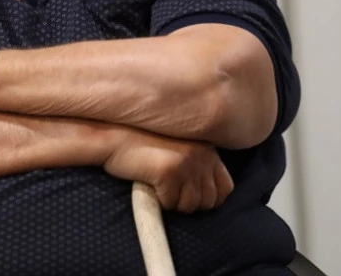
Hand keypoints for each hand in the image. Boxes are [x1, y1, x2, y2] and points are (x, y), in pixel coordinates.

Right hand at [103, 128, 233, 212]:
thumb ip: (196, 163)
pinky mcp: (171, 170)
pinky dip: (158, 199)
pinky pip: (170, 203)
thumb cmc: (141, 144)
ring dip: (172, 200)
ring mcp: (188, 160)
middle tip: (167, 187)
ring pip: (189, 205)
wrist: (114, 136)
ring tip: (156, 180)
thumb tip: (209, 196)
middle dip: (187, 201)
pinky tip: (148, 180)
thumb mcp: (177, 147)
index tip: (187, 193)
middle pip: (209, 201)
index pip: (225, 187)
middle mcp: (203, 152)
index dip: (207, 197)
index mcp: (208, 146)